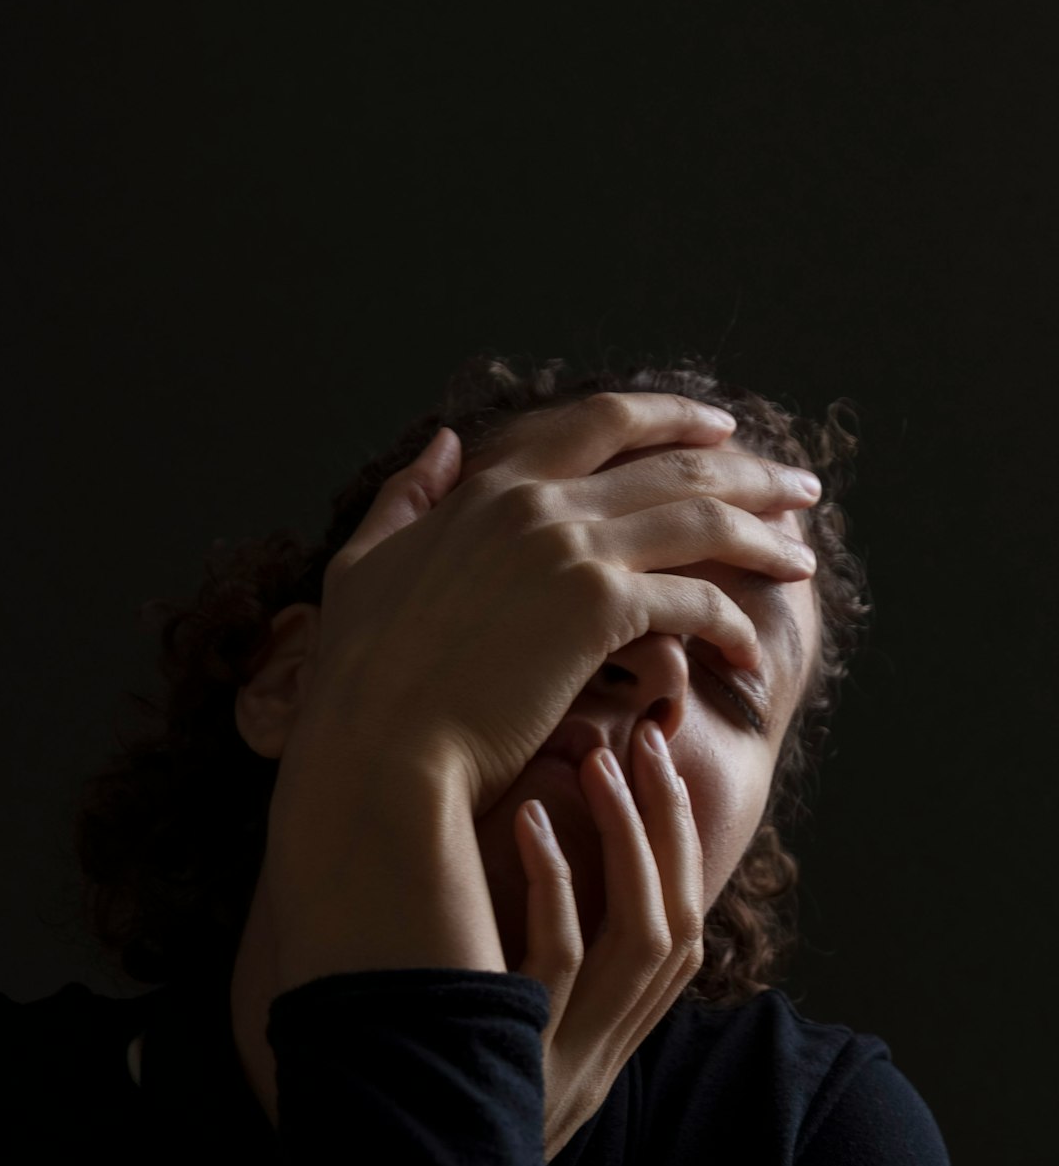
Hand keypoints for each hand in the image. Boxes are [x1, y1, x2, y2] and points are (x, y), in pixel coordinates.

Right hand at [265, 391, 819, 932]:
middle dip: (750, 471)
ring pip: (701, 520)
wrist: (379, 748)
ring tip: (804, 558)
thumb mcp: (364, 565)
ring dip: (765, 536)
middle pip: (675, 463)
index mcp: (491, 485)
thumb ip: (404, 498)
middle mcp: (539, 501)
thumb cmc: (361, 677)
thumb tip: (439, 444)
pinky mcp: (599, 611)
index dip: (672, 417)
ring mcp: (572, 549)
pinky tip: (749, 654)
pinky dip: (733, 626)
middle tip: (800, 487)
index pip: (601, 421)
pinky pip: (696, 602)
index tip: (722, 429)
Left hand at [514, 716, 706, 1161]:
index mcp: (614, 1034)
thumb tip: (543, 858)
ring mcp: (569, 1053)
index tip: (659, 771)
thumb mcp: (514, 1032)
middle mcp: (607, 1044)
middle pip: (679, 923)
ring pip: (640, 938)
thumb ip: (543, 966)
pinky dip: (556, 890)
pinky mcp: (519, 1056)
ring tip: (597, 763)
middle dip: (671, 829)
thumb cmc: (451, 1086)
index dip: (685, 850)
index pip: (684, 930)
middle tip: (644, 743)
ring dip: (627, 843)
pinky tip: (533, 825)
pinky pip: (556, 965)